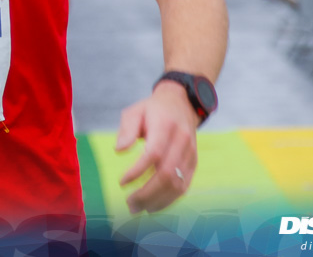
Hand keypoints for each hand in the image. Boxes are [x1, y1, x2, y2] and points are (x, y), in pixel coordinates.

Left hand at [115, 81, 198, 213]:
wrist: (181, 104)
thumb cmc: (152, 110)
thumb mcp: (134, 111)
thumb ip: (126, 129)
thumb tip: (119, 150)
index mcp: (165, 126)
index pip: (154, 153)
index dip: (138, 171)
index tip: (122, 182)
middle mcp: (182, 140)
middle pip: (167, 173)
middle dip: (147, 193)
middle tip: (129, 203)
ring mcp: (190, 153)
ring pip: (177, 184)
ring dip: (157, 200)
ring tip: (138, 208)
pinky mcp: (194, 162)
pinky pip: (184, 186)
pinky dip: (169, 199)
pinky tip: (154, 205)